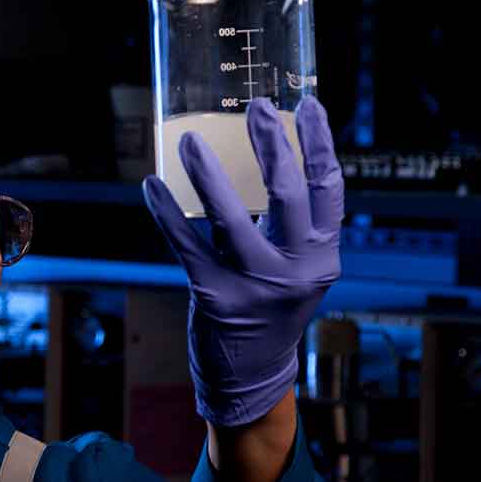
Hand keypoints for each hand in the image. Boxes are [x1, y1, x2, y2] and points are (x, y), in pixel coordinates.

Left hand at [142, 97, 342, 426]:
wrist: (252, 376)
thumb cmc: (271, 307)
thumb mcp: (297, 268)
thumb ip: (289, 226)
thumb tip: (267, 156)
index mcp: (322, 255)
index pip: (328, 189)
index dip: (320, 143)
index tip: (308, 104)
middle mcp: (296, 270)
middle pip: (286, 195)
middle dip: (271, 145)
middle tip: (255, 107)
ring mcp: (255, 287)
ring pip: (230, 219)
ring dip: (208, 174)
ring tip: (189, 140)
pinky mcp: (215, 299)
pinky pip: (186, 246)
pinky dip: (167, 213)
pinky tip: (152, 186)